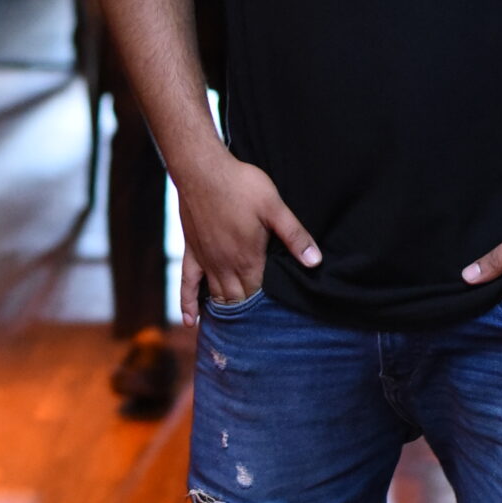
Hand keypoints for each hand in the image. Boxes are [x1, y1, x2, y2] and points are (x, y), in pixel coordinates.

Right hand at [178, 155, 319, 324]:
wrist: (202, 169)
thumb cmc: (241, 185)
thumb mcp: (275, 207)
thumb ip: (295, 236)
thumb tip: (315, 261)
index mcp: (248, 258)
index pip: (260, 295)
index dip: (268, 310)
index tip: (278, 323)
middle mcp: (225, 265)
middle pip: (238, 300)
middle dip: (249, 317)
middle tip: (259, 333)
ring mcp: (206, 261)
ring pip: (215, 297)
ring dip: (225, 314)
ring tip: (234, 333)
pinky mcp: (191, 252)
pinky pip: (186, 285)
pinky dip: (188, 305)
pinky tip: (190, 322)